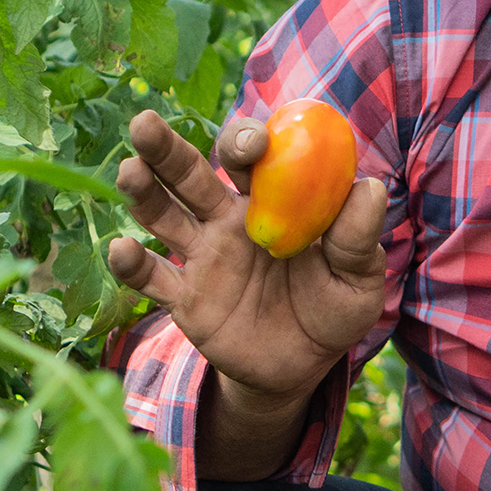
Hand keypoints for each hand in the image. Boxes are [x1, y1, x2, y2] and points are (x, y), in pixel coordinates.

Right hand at [106, 110, 387, 403]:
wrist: (303, 367)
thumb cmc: (334, 309)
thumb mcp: (358, 278)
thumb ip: (357, 237)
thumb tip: (369, 187)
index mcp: (269, 201)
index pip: (250, 159)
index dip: (247, 141)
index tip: (254, 142)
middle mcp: (225, 219)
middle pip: (190, 174)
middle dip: (166, 147)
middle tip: (145, 123)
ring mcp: (201, 257)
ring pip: (162, 215)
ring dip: (143, 192)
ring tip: (130, 170)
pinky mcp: (184, 298)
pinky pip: (153, 278)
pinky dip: (132, 265)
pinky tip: (121, 250)